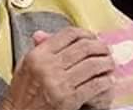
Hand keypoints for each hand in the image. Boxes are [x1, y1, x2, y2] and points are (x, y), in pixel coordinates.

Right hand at [0, 27, 114, 109]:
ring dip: (106, 63)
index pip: (68, 35)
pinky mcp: (69, 99)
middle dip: (100, 47)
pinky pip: (94, 85)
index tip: (92, 37)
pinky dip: (105, 81)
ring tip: (109, 64)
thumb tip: (43, 34)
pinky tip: (107, 80)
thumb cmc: (22, 95)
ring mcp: (59, 83)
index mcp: (38, 55)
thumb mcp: (24, 67)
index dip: (85, 33)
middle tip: (106, 50)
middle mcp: (48, 66)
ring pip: (92, 65)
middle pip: (83, 48)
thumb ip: (36, 50)